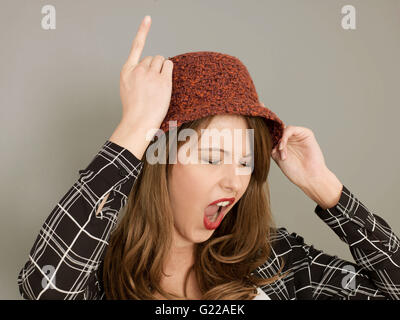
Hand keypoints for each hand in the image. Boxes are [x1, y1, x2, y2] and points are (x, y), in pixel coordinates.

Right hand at [119, 15, 172, 132]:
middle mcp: (138, 69)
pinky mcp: (162, 80)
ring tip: (158, 85)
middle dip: (155, 66)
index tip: (148, 18)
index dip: (143, 31)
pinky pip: (169, 66)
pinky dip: (169, 70)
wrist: (138, 122)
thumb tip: (149, 66)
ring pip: (161, 60)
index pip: (136, 47)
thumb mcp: (127, 88)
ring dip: (162, 69)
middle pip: (152, 57)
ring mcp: (150, 74)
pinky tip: (165, 82)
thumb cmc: (134, 109)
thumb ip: (135, 75)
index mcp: (127, 71)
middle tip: (153, 83)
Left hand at [261, 103, 342, 208]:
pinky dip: (284, 138)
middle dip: (267, 122)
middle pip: (275, 126)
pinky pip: (290, 129)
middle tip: (259, 114)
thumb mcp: (276, 157)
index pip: (271, 131)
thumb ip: (270, 146)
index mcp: (280, 142)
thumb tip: (257, 136)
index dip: (263, 125)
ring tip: (280, 153)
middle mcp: (288, 137)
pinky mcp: (305, 133)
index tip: (251, 117)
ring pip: (281, 128)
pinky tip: (282, 147)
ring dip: (278, 140)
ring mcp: (297, 134)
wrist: (308, 177)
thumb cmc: (294, 170)